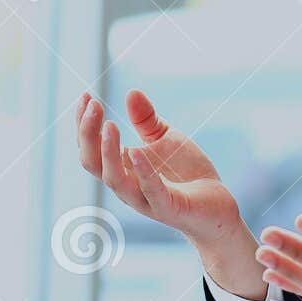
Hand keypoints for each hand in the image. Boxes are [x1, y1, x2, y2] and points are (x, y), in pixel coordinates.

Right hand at [76, 89, 264, 298]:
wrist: (218, 207)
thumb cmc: (188, 174)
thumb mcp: (167, 139)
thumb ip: (146, 121)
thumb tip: (132, 92)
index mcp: (123, 169)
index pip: (90, 149)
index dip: (83, 124)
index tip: (86, 95)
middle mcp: (127, 186)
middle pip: (93, 164)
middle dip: (88, 134)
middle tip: (94, 104)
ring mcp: (146, 199)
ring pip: (115, 180)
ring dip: (108, 152)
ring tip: (109, 125)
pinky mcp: (170, 208)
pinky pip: (151, 191)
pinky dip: (142, 172)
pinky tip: (136, 151)